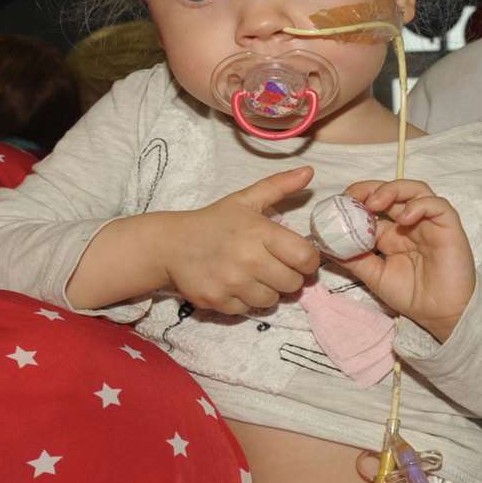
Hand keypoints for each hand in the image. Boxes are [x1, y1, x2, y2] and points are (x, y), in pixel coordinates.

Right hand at [158, 166, 320, 314]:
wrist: (171, 244)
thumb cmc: (214, 221)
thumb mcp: (246, 199)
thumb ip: (279, 186)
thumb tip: (309, 172)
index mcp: (259, 232)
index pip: (305, 257)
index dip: (308, 260)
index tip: (298, 257)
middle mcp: (248, 259)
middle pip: (293, 284)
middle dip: (288, 276)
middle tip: (274, 266)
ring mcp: (231, 283)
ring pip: (272, 300)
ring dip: (268, 291)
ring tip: (254, 275)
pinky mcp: (218, 301)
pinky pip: (248, 310)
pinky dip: (244, 301)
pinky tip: (235, 285)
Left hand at [337, 179, 475, 341]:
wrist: (439, 315)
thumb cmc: (411, 296)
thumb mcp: (373, 276)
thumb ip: (352, 259)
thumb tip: (324, 245)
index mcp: (392, 233)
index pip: (373, 205)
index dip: (356, 200)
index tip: (338, 205)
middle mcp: (410, 222)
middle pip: (391, 191)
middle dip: (370, 189)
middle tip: (352, 197)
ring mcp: (429, 222)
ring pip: (414, 189)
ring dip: (392, 190)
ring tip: (374, 203)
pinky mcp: (448, 226)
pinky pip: (437, 205)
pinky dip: (419, 205)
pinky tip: (404, 218)